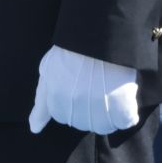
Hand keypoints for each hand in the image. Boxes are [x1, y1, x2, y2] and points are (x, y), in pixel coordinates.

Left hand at [27, 45, 141, 135]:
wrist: (99, 34)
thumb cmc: (71, 51)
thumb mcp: (49, 72)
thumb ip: (42, 103)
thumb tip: (34, 129)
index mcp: (57, 100)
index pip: (63, 117)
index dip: (70, 102)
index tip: (77, 85)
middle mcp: (76, 109)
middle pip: (84, 123)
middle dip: (88, 109)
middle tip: (94, 85)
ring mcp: (99, 109)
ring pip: (104, 126)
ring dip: (107, 113)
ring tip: (108, 90)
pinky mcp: (123, 107)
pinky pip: (125, 121)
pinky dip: (127, 113)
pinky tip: (123, 96)